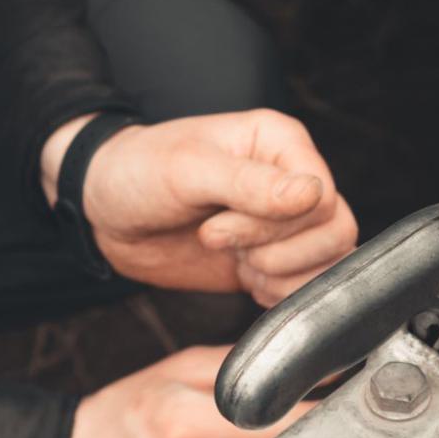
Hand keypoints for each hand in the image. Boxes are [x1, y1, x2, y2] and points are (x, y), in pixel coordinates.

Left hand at [44, 110, 357, 306]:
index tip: (218, 226)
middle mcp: (292, 179)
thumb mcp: (188, 170)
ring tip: (235, 261)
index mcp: (281, 143)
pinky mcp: (273, 257)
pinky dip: (279, 294)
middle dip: (277, 252)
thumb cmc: (138, 172)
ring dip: (281, 275)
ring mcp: (286, 222)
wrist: (104, 209)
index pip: (322, 194)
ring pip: (328, 260)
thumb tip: (312, 195)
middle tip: (219, 242)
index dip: (277, 224)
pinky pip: (307, 283)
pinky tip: (243, 278)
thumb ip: (250, 185)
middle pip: (334, 230)